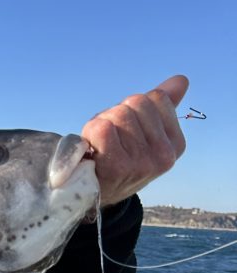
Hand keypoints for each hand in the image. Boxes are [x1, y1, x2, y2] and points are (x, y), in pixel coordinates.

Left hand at [81, 75, 188, 206]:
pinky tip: (93, 149)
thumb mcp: (145, 131)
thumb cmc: (119, 155)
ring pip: (119, 113)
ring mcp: (142, 163)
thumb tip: (181, 80)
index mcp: (176, 144)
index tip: (128, 130)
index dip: (135, 107)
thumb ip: (162, 105)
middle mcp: (163, 156)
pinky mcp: (117, 167)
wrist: (95, 192)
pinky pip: (103, 128)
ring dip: (103, 123)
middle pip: (136, 103)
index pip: (156, 98)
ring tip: (101, 145)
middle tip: (111, 138)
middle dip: (118, 114)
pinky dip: (91, 132)